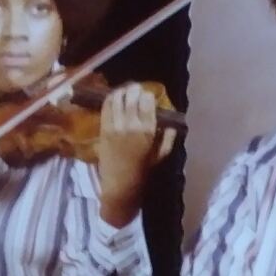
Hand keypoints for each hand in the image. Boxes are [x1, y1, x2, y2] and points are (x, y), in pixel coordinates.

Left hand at [96, 83, 170, 226]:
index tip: (149, 95)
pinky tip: (114, 97)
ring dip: (122, 91)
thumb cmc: (143, 170)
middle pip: (132, 96)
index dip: (148, 94)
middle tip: (137, 89)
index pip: (147, 101)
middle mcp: (131, 125)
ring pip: (117, 98)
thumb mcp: (162, 155)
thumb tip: (172, 121)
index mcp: (147, 131)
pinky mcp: (103, 129)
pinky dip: (110, 98)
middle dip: (135, 89)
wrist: (120, 185)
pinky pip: (106, 107)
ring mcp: (115, 126)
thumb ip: (169, 136)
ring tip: (125, 91)